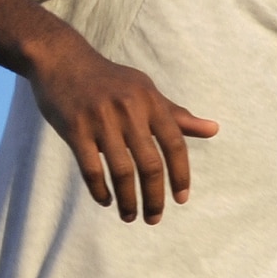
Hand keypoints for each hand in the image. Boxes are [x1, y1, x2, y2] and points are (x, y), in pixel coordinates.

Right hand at [28, 26, 218, 222]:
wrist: (62, 59)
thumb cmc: (110, 81)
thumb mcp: (146, 91)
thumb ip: (177, 115)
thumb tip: (214, 129)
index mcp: (149, 100)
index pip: (174, 144)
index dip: (181, 175)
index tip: (181, 199)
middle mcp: (128, 109)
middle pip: (150, 165)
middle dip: (154, 198)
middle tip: (154, 218)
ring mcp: (100, 119)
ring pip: (121, 172)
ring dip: (128, 201)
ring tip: (130, 217)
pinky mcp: (75, 128)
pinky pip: (91, 169)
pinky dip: (100, 191)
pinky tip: (107, 201)